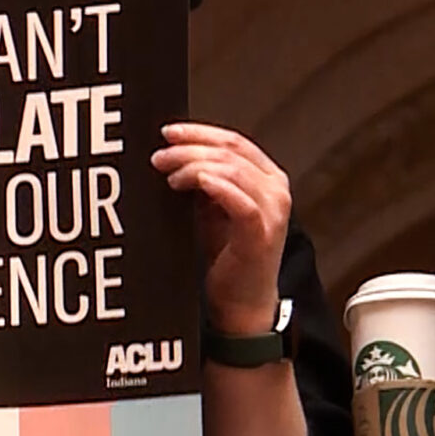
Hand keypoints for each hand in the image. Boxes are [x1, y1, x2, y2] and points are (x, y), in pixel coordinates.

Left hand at [152, 123, 290, 334]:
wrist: (241, 303)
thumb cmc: (227, 258)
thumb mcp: (210, 210)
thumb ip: (201, 182)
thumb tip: (170, 156)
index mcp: (265, 178)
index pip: (233, 141)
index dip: (198, 133)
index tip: (168, 133)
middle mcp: (274, 189)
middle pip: (231, 150)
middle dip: (190, 148)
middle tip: (160, 155)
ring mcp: (272, 210)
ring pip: (232, 169)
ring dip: (194, 165)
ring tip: (168, 173)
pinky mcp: (261, 232)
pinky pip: (239, 199)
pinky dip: (215, 185)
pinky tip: (193, 181)